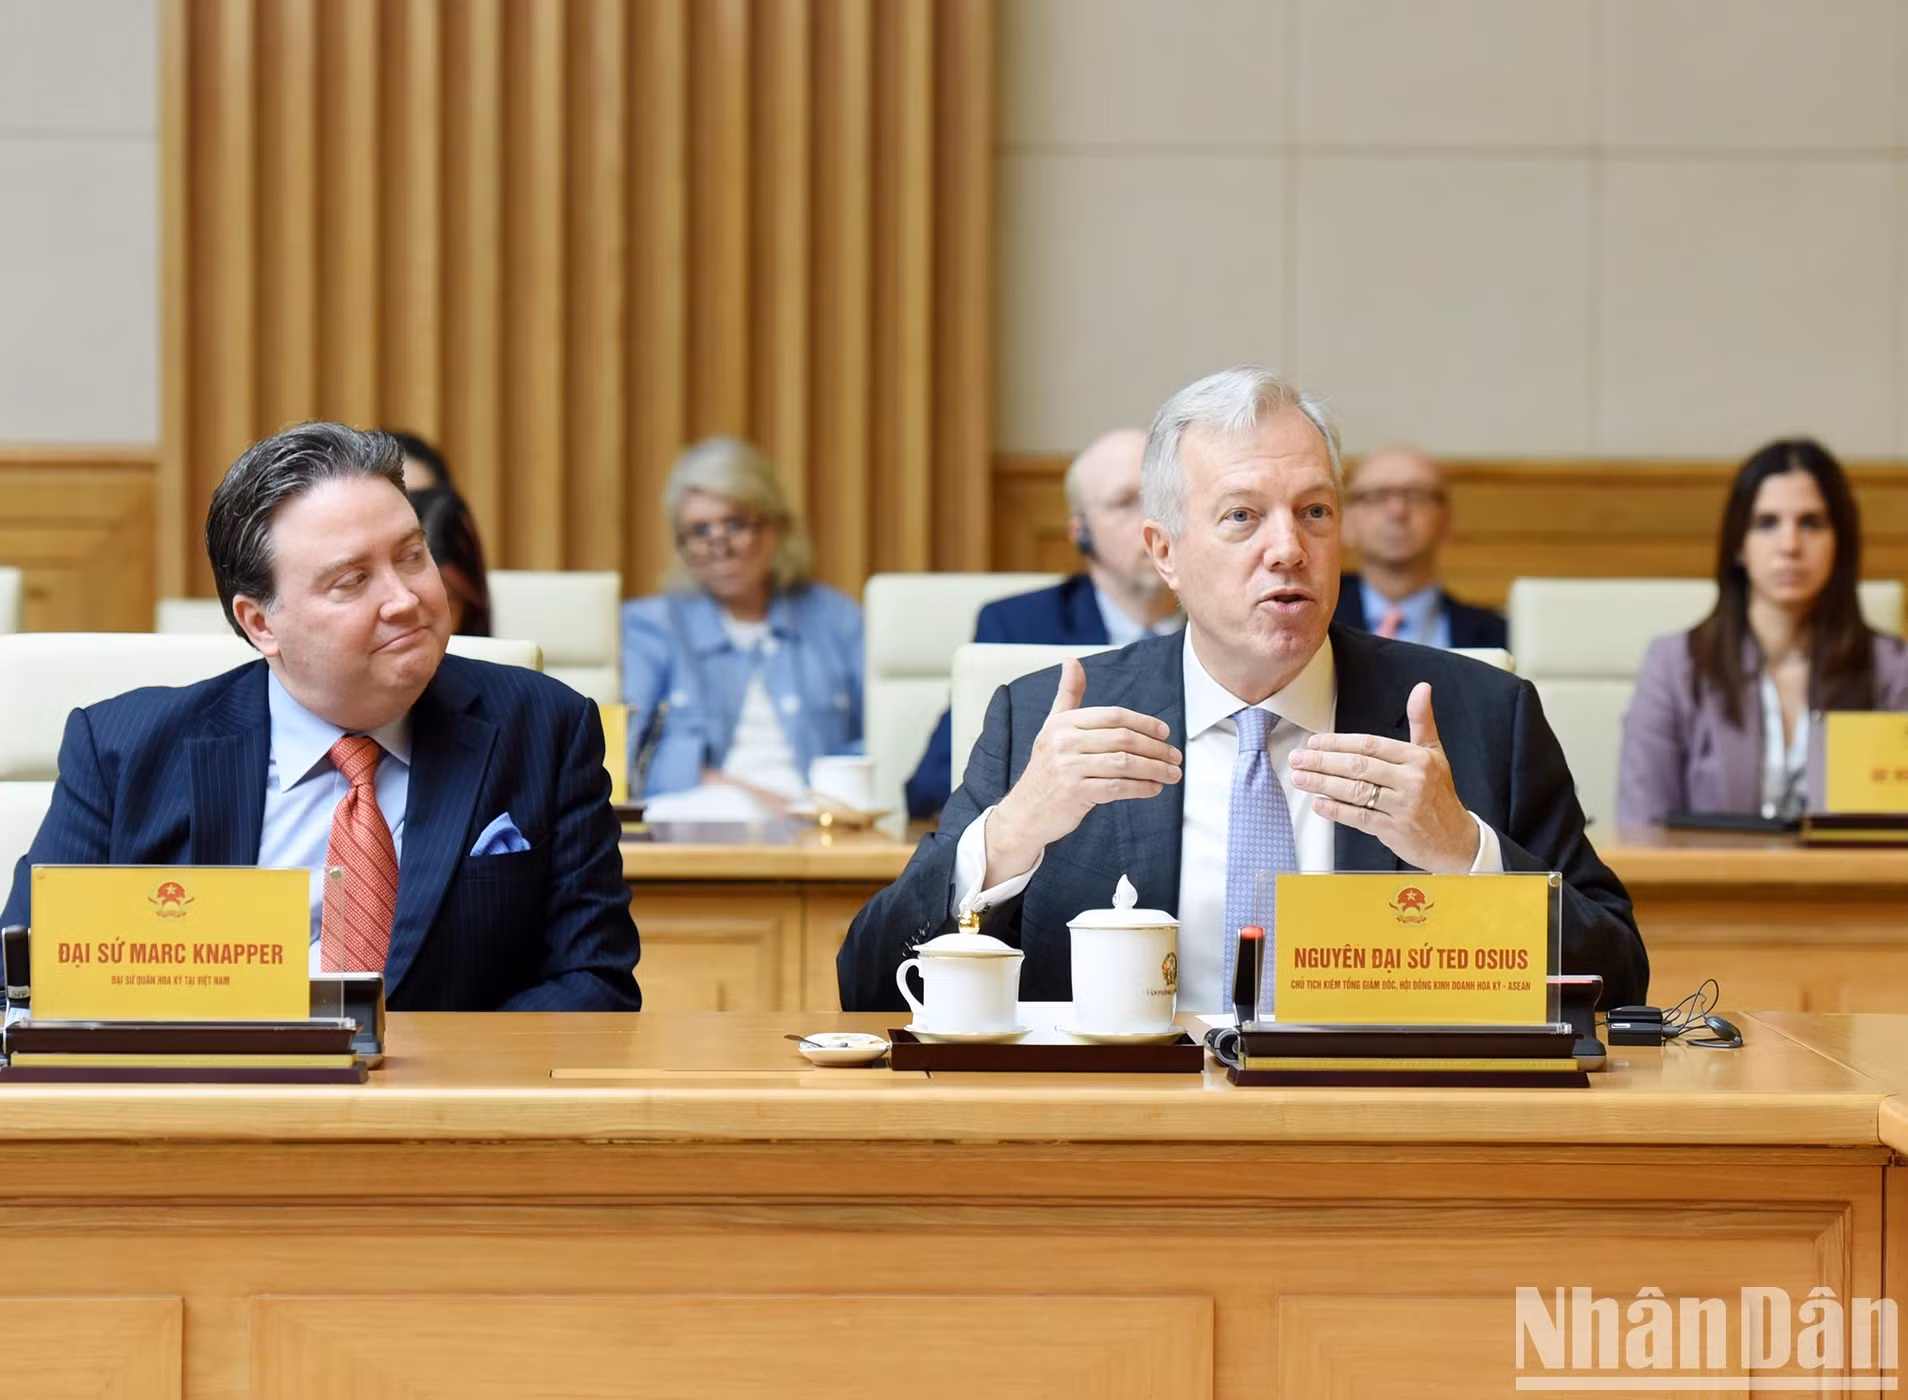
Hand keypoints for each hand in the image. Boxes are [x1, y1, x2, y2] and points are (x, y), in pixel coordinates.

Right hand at [986, 658, 1181, 881]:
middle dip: (1156, 748)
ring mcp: (1068, 768)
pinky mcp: (1075, 793)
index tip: (1164, 733)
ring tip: (1172, 774)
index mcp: (1063, 723)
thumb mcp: (1052, 727)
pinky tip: (1154, 788)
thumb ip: (1068, 695)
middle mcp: (1064, 742)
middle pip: (1123, 739)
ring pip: (1124, 763)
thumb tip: (1072, 660)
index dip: (1144, 723)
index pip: (1114, 716)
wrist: (1025, 811)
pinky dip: (1141, 788)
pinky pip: (1117, 788)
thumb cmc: (1046, 768)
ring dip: (1155, 769)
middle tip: (1175, 756)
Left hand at [1287, 682, 1479, 871]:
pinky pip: (1359, 818)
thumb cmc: (1439, 793)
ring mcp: (1403, 806)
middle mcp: (1411, 780)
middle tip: (1298, 759)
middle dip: (1323, 762)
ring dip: (1322, 784)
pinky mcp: (1394, 830)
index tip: (1315, 742)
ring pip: (1355, 791)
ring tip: (1300, 779)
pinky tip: (1319, 804)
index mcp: (1417, 758)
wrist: (1455, 839)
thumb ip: (1422, 720)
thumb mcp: (1434, 753)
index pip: (1370, 745)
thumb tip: (1422, 688)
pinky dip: (1336, 811)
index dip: (1339, 742)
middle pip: (1358, 767)